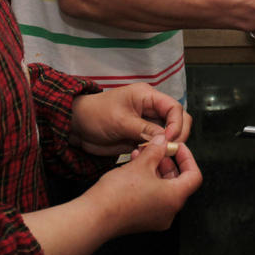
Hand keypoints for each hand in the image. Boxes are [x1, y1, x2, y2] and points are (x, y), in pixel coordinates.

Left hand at [69, 84, 192, 155]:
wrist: (77, 127)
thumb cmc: (95, 114)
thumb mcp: (120, 120)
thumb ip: (144, 129)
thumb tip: (165, 138)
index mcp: (147, 96)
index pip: (174, 108)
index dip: (176, 124)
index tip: (169, 140)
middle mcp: (151, 109)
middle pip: (177, 120)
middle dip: (177, 136)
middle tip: (168, 151)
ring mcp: (147, 124)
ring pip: (169, 135)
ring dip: (166, 146)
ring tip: (156, 156)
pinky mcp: (141, 138)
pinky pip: (157, 146)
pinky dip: (156, 153)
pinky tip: (147, 158)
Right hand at [86, 137, 201, 238]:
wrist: (94, 217)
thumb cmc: (118, 194)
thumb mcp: (141, 164)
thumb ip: (157, 150)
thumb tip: (163, 141)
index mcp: (175, 198)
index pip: (194, 176)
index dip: (187, 158)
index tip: (177, 147)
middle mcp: (169, 211)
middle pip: (178, 182)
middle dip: (167, 162)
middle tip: (157, 149)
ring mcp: (156, 218)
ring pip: (163, 188)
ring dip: (154, 169)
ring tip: (140, 155)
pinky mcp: (143, 220)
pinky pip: (152, 197)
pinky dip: (147, 181)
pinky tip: (133, 168)